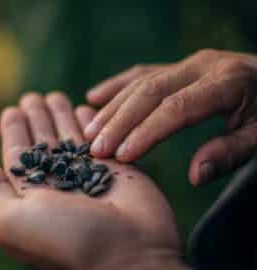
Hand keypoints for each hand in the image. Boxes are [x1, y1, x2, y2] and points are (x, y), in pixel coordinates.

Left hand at [0, 93, 190, 269]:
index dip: (14, 131)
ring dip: (62, 115)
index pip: (19, 154)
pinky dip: (92, 122)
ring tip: (55, 95)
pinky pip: (100, 137)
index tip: (12, 110)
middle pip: (44, 141)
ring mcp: (88, 173)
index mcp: (33, 193)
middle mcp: (59, 182)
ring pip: (70, 137)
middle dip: (38, 117)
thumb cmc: (68, 239)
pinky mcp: (116, 167)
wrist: (131, 253)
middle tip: (33, 96)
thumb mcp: (13, 221)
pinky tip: (84, 107)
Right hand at [84, 49, 256, 184]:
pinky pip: (141, 74)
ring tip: (89, 132)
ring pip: (140, 83)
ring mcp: (186, 64)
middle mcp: (201, 66)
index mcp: (227, 82)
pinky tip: (94, 96)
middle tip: (96, 148)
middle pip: (150, 93)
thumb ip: (231, 152)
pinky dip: (116, 85)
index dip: (147, 132)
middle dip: (119, 122)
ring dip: (112, 107)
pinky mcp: (177, 67)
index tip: (122, 155)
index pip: (177, 108)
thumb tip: (194, 175)